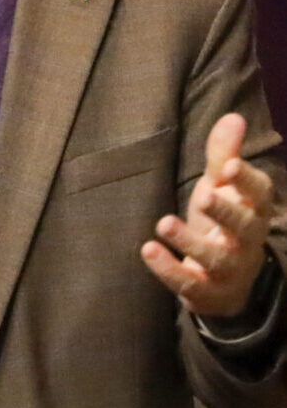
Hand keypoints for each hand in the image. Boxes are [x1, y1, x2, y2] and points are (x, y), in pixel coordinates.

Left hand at [141, 113, 279, 319]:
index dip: (246, 180)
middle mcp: (246, 241)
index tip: (228, 166)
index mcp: (253, 211)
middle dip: (225, 211)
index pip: (259, 194)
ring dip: (190, 242)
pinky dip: (168, 269)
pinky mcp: (206, 291)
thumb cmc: (222, 222)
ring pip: (216, 258)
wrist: (226, 283)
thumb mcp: (222, 188)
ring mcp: (228, 270)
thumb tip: (234, 116)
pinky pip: (190, 284)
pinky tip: (148, 250)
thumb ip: (224, 155)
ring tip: (163, 223)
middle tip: (204, 194)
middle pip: (244, 227)